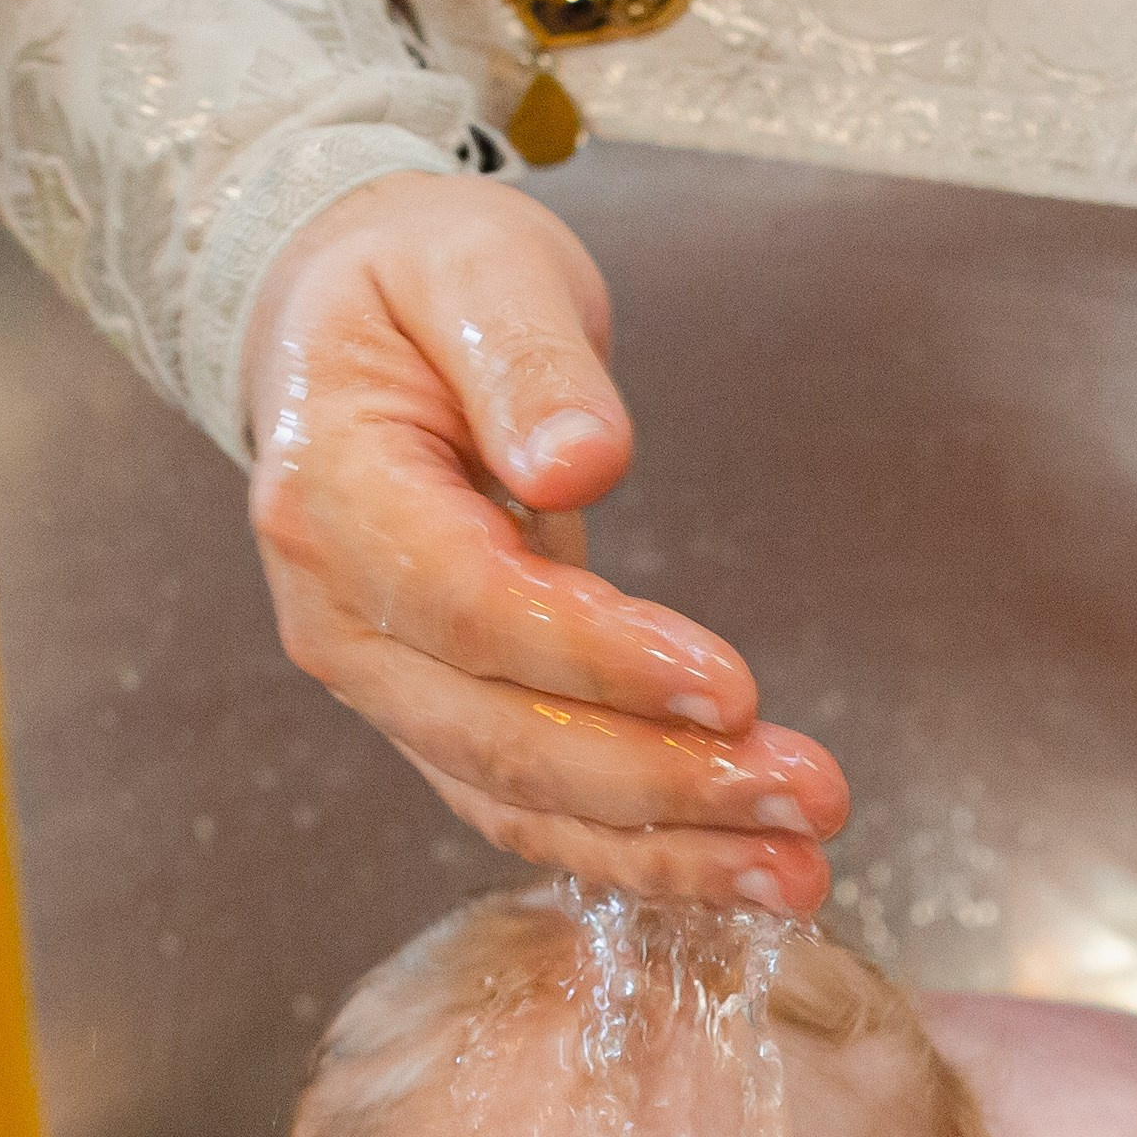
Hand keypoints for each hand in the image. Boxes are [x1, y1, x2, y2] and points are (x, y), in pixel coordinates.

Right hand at [244, 173, 844, 907]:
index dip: (602, 662)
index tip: (736, 687)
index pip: (472, 608)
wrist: (345, 327)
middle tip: (810, 799)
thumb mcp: (475, 265)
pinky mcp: (434, 714)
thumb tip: (580, 466)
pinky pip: (529, 806)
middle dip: (664, 784)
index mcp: (326, 492)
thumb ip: (528, 363)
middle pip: (500, 736)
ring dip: (666, 848)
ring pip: (518, 798)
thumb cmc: (418, 282)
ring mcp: (380, 680)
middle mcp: (336, 615)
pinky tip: (736, 870)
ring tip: (800, 871)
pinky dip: (633, 851)